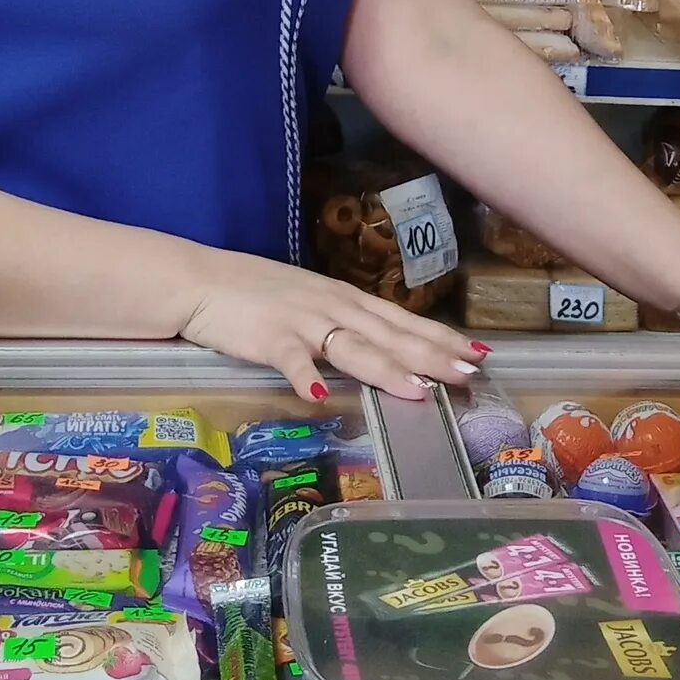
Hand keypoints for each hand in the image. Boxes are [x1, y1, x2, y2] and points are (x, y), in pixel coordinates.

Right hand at [177, 254, 484, 401]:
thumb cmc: (255, 295)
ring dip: (387, 368)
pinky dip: (306, 378)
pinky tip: (320, 398)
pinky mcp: (269, 338)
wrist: (200, 281)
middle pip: (391, 335)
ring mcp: (302, 322)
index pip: (404, 321)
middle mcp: (333, 308)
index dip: (442, 337)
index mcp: (345, 301)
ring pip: (353, 347)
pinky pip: (291, 360)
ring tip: (419, 389)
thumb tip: (383, 348)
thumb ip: (343, 326)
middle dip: (433, 355)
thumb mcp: (310, 304)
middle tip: (470, 371)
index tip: (479, 352)